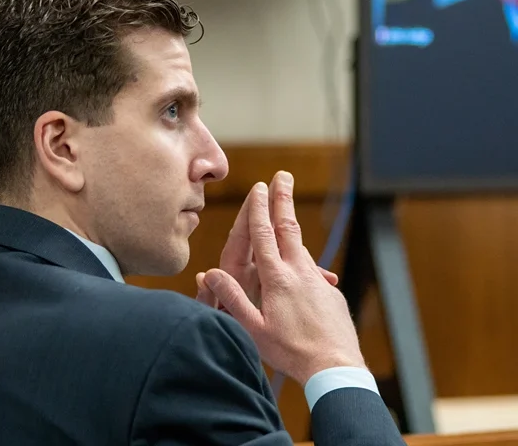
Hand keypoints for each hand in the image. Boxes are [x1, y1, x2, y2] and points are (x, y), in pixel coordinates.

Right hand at [197, 171, 365, 385]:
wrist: (335, 366)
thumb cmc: (290, 351)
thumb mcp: (253, 328)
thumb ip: (231, 298)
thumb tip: (208, 273)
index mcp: (276, 278)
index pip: (264, 235)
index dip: (259, 209)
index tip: (258, 187)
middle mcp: (298, 272)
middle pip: (288, 227)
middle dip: (283, 199)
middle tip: (283, 176)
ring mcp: (317, 281)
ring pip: (301, 244)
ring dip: (292, 221)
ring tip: (288, 207)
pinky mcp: (330, 293)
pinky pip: (312, 269)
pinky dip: (303, 257)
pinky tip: (301, 262)